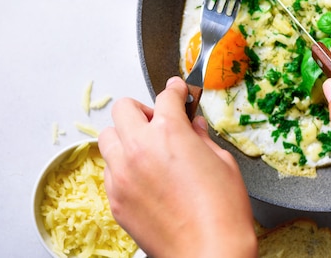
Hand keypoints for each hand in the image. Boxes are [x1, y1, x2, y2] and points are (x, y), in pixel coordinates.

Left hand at [98, 77, 256, 257]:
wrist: (210, 253)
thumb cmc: (222, 212)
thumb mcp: (222, 163)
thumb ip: (202, 138)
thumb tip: (194, 128)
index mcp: (169, 132)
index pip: (165, 97)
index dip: (175, 90)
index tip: (177, 91)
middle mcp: (139, 148)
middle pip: (123, 108)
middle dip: (142, 110)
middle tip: (158, 121)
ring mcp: (123, 175)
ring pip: (107, 137)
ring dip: (125, 136)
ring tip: (144, 148)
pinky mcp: (116, 200)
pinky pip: (109, 171)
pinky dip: (121, 166)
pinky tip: (141, 176)